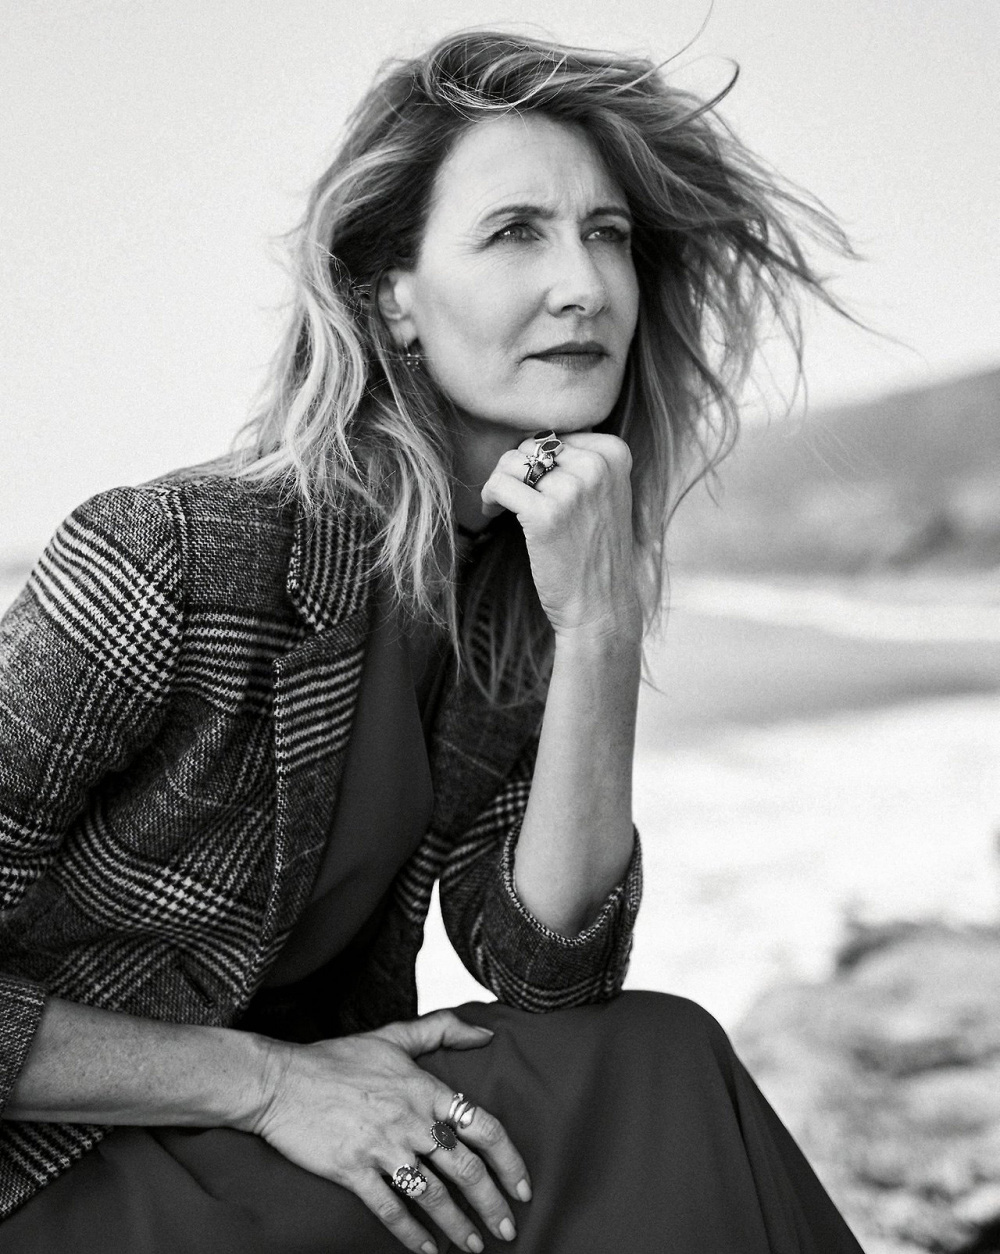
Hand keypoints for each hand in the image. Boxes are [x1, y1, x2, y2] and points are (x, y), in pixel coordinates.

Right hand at [249, 1009, 529, 1252]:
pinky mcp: (353, 1171)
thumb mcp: (393, 1036)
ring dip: (458, 1225)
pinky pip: (391, 1209)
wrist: (280, 1081)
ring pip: (433, 1195)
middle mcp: (410, 1119)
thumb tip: (485, 1033)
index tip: (522, 1186)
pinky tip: (428, 1250)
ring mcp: (381, 1147)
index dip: (509, 1160)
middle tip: (506, 1229)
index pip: (483, 1126)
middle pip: (465, 1170)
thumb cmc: (336, 1059)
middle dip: (491, 1204)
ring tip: (474, 1246)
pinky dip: (412, 1234)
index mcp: (424, 1088)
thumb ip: (442, 1030)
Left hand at [480, 432, 641, 642]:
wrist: (602, 605)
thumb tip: (535, 438)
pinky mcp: (544, 514)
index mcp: (614, 454)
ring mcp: (571, 490)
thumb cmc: (597, 552)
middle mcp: (596, 466)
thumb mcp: (607, 495)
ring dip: (500, 482)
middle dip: (516, 470)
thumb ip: (582, 462)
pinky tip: (492, 514)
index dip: (538, 458)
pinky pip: (499, 485)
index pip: (558, 434)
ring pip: (512, 462)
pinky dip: (489, 497)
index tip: (535, 484)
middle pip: (532, 445)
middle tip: (514, 497)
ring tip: (502, 506)